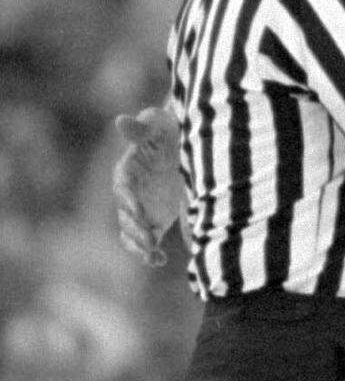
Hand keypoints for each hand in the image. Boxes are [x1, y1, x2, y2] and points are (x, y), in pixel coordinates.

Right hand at [112, 106, 181, 265]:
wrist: (186, 145)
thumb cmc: (169, 130)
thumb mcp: (159, 125)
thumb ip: (142, 127)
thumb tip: (121, 120)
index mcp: (127, 170)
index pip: (122, 188)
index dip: (128, 200)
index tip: (138, 211)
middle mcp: (130, 194)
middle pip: (126, 216)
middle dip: (136, 229)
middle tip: (150, 239)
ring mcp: (141, 210)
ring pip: (132, 233)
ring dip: (140, 246)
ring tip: (154, 255)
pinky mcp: (154, 221)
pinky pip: (146, 242)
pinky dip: (149, 254)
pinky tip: (160, 260)